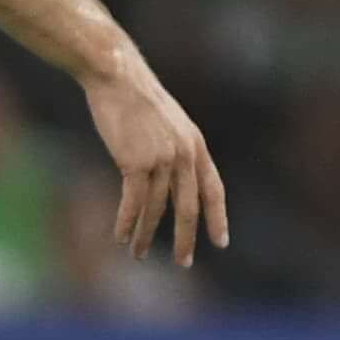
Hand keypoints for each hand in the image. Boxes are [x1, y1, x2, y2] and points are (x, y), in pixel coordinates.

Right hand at [84, 60, 231, 265]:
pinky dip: (126, 223)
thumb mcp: (168, 124)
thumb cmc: (137, 99)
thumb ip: (175, 151)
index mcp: (196, 145)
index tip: (222, 242)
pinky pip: (133, 202)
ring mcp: (162, 158)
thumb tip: (170, 181)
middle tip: (184, 262)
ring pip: (157, 209)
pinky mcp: (135, 162)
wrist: (118, 76)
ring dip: (145, 235)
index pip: (213, 189)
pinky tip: (120, 237)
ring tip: (137, 254)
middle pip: (188, 208)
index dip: (218, 217)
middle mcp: (184, 154)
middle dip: (186, 239)